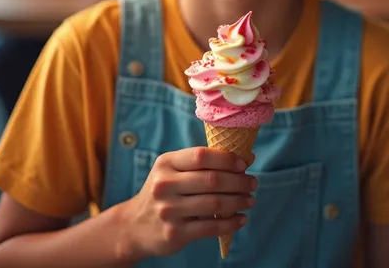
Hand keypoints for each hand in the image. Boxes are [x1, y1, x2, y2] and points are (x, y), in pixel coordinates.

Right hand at [122, 147, 254, 258]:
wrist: (134, 226)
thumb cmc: (163, 191)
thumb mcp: (174, 171)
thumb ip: (204, 164)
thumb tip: (247, 157)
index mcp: (166, 163)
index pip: (201, 155)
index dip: (226, 159)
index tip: (244, 164)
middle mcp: (165, 185)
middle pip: (211, 180)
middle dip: (238, 181)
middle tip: (253, 183)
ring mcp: (169, 210)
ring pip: (214, 203)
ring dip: (238, 201)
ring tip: (250, 200)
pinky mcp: (175, 233)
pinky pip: (210, 227)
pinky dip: (230, 223)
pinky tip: (240, 219)